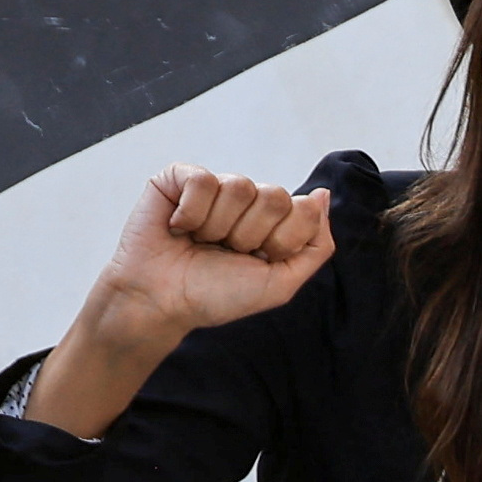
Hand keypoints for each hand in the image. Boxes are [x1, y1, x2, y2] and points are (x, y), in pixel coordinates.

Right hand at [17, 165, 332, 437]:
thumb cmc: (213, 296)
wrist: (160, 304)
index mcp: (271, 221)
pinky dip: (191, 213)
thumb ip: (315, 245)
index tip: (255, 261)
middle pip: (275, 196)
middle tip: (223, 252)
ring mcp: (213, 186)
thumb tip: (322, 195)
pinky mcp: (178, 178)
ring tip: (199, 241)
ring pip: (240, 186)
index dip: (281, 242)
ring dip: (218, 227)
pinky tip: (178, 227)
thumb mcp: (279, 284)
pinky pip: (203, 180)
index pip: (303, 209)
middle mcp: (245, 200)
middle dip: (249, 235)